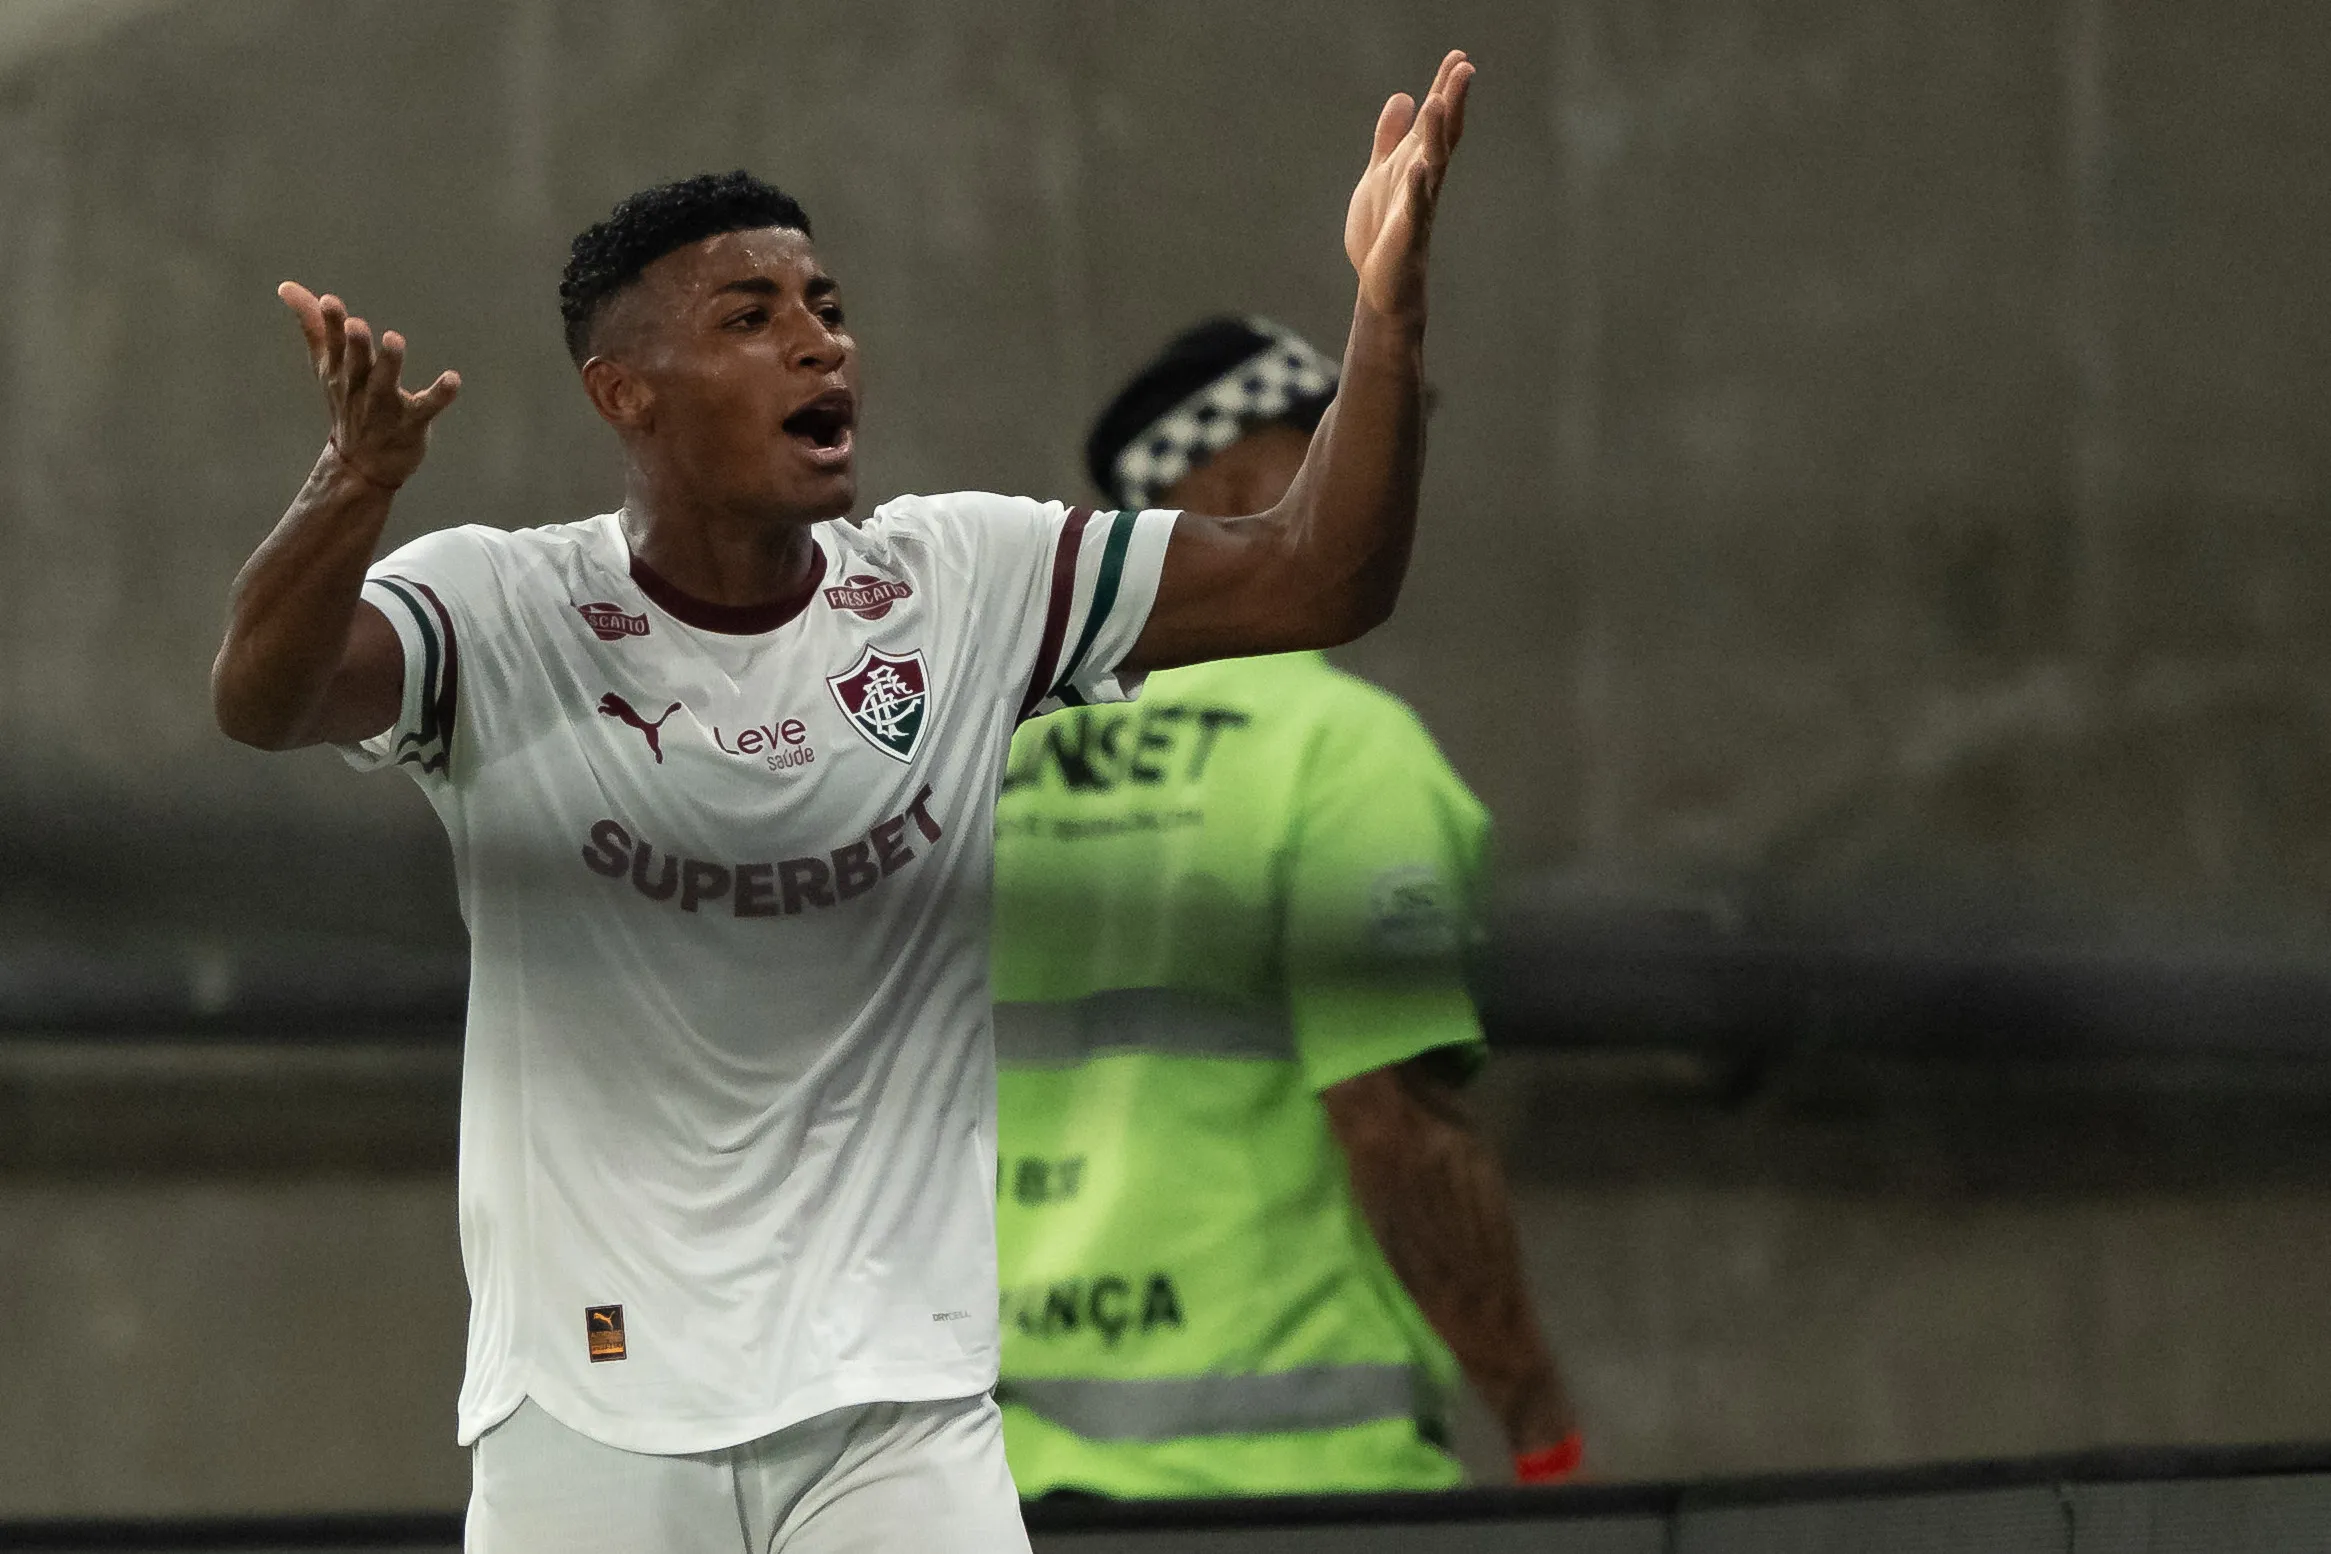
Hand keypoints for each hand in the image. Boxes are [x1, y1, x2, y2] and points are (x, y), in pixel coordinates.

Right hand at [278, 281, 460, 490]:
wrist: (361, 465)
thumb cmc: (347, 403)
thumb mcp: (326, 365)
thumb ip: (313, 325)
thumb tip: (287, 287)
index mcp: (339, 371)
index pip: (332, 344)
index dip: (330, 324)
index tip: (330, 302)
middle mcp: (359, 387)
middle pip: (355, 363)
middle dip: (355, 344)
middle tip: (356, 324)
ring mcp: (385, 406)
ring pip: (385, 383)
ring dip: (389, 362)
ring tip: (394, 339)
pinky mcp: (412, 422)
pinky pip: (427, 407)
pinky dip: (440, 394)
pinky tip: (453, 379)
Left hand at [1345, 50, 1473, 318]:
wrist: (1380, 284)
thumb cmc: (1382, 231)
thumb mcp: (1380, 174)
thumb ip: (1390, 138)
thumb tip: (1403, 97)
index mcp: (1416, 165)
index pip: (1436, 122)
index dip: (1446, 89)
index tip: (1458, 56)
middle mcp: (1423, 181)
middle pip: (1442, 135)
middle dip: (1452, 102)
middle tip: (1465, 67)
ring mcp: (1418, 205)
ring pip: (1432, 164)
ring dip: (1435, 135)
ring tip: (1438, 101)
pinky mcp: (1408, 232)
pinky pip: (1415, 206)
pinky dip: (1417, 186)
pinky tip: (1419, 166)